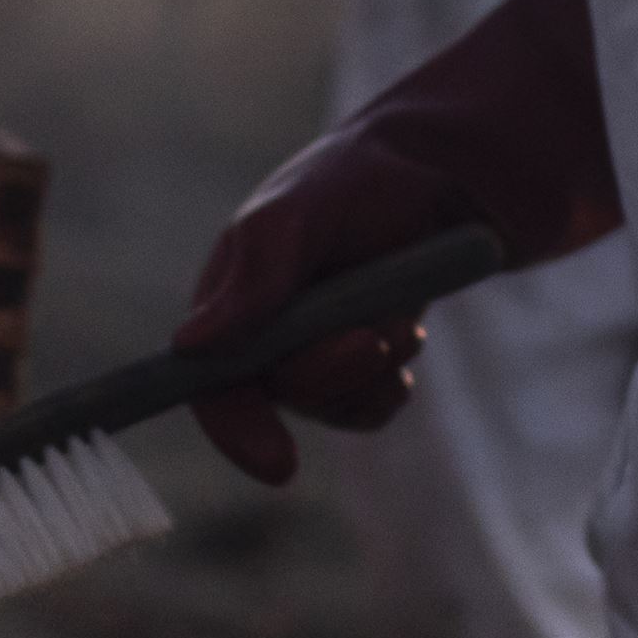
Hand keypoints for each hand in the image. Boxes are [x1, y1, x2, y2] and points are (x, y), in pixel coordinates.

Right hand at [174, 0, 620, 483]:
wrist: (448, 175)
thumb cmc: (363, 179)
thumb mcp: (300, 213)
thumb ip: (254, 275)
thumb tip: (190, 346)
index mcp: (227, 294)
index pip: (205, 382)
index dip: (232, 427)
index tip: (278, 462)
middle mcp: (260, 330)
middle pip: (276, 399)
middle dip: (330, 375)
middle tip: (377, 336)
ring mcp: (310, 349)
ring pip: (328, 406)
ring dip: (368, 371)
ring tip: (399, 319)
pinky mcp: (359, 360)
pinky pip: (367, 408)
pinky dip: (390, 384)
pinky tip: (406, 336)